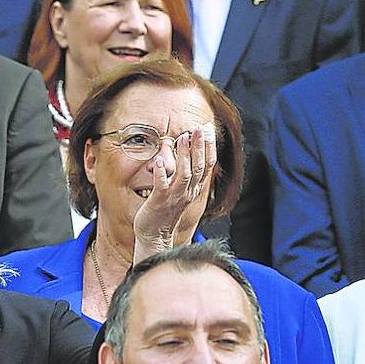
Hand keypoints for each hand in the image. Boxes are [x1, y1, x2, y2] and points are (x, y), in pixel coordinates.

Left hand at [131, 122, 216, 260]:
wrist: (155, 235)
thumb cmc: (165, 212)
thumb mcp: (180, 191)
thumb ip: (185, 173)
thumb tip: (186, 151)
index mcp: (193, 188)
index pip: (207, 165)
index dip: (209, 147)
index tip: (208, 129)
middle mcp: (187, 192)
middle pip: (198, 167)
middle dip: (200, 146)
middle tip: (199, 128)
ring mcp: (174, 197)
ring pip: (184, 174)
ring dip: (184, 155)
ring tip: (182, 138)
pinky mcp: (159, 202)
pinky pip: (162, 186)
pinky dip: (161, 173)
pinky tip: (159, 160)